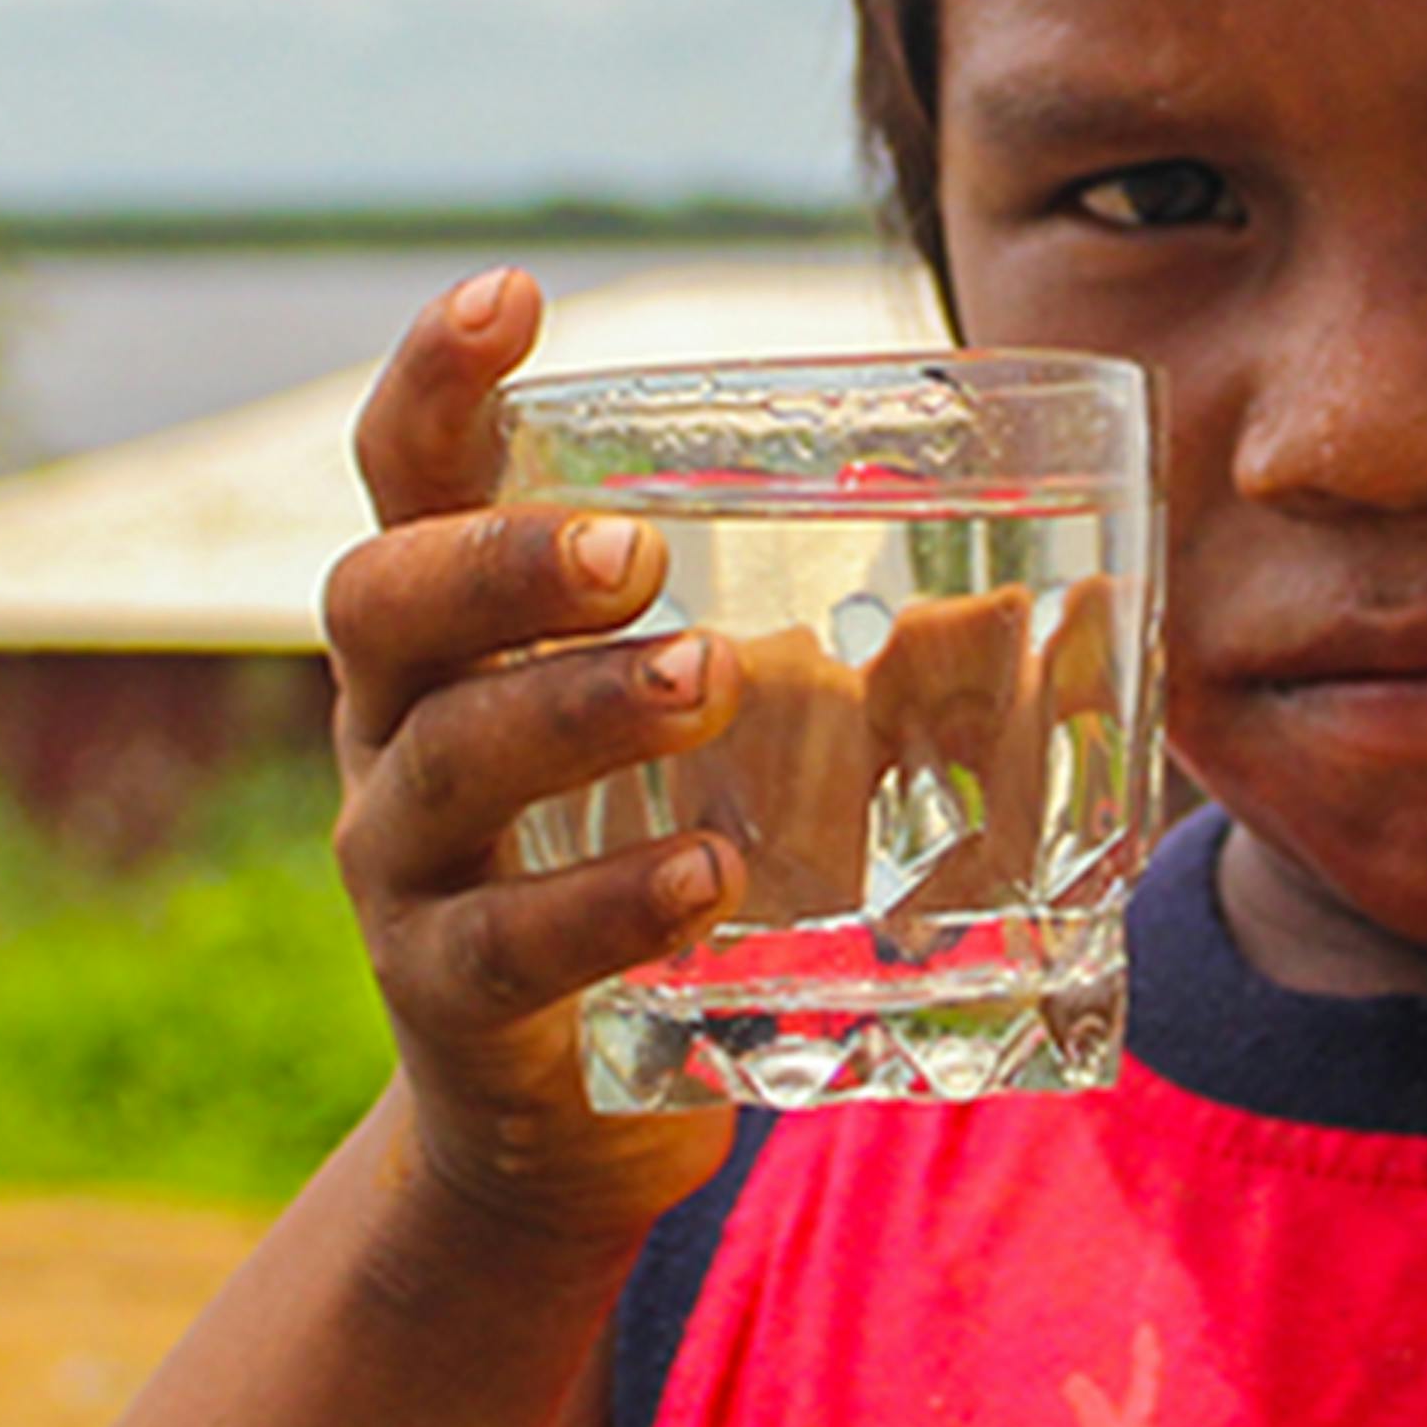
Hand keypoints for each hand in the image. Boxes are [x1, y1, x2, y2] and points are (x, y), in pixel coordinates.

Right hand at [323, 272, 744, 1244]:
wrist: (554, 1133)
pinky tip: (706, 877)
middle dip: (498, 559)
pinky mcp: (447, 1004)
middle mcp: (395, 730)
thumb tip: (1046, 595)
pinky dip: (605, 901)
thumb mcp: (723, 752)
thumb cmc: (651, 875)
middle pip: (381, 600)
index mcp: (456, 638)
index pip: (406, 475)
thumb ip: (835, 664)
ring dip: (573, 709)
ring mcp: (404, 868)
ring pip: (443, 762)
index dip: (436, 380)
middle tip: (631, 549)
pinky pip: (502, 944)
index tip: (509, 294)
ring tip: (706, 681)